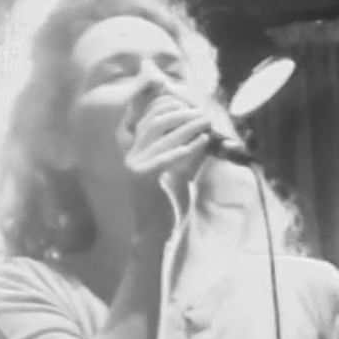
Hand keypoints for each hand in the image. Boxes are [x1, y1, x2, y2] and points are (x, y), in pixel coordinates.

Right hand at [122, 89, 216, 213]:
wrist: (155, 234)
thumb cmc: (167, 206)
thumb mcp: (180, 175)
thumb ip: (188, 155)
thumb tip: (206, 135)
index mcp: (136, 151)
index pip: (147, 117)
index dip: (168, 105)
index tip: (190, 105)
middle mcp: (132, 155)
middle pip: (154, 121)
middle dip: (180, 113)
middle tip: (202, 114)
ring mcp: (134, 166)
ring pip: (162, 136)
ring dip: (187, 126)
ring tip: (206, 123)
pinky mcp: (142, 178)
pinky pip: (166, 157)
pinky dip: (187, 148)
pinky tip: (203, 141)